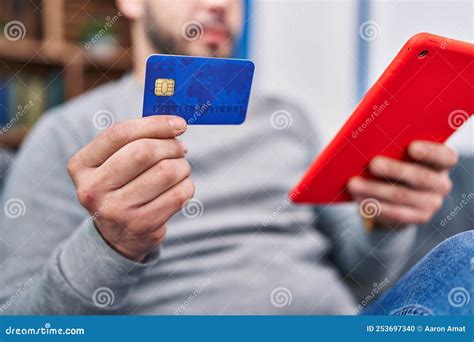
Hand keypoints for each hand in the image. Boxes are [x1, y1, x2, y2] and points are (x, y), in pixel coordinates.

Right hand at [68, 116, 193, 261]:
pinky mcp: (142, 226)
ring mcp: (116, 211)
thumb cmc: (120, 186)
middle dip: (171, 146)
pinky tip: (180, 186)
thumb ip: (135, 139)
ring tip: (180, 168)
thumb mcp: (113, 161)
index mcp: (81, 166)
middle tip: (180, 148)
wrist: (116, 235)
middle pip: (144, 152)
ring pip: (166, 173)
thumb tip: (175, 123)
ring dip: (182, 166)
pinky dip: (187, 185)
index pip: (121, 133)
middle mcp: (93, 190)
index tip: (179, 123)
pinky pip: (178, 195)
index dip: (155, 124)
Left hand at [347, 141, 457, 227]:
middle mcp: (441, 183)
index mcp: (442, 161)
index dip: (429, 152)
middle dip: (394, 170)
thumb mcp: (399, 153)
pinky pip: (396, 214)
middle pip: (420, 177)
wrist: (398, 193)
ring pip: (402, 196)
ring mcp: (432, 203)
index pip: (445, 156)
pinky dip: (376, 207)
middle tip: (372, 164)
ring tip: (354, 184)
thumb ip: (394, 147)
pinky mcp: (418, 218)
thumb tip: (370, 142)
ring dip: (375, 190)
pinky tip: (359, 201)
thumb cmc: (397, 161)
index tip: (411, 147)